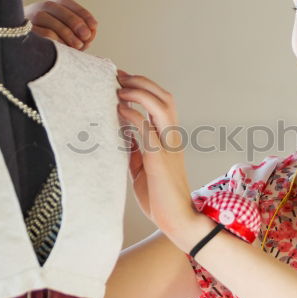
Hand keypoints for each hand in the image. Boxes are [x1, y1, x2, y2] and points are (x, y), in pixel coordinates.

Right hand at [24, 0, 97, 49]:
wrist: (24, 49)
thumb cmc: (54, 43)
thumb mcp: (69, 36)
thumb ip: (82, 33)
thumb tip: (91, 33)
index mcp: (52, 5)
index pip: (67, 3)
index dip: (82, 14)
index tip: (94, 26)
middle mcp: (40, 8)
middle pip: (58, 9)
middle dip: (76, 22)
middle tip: (87, 36)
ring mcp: (30, 18)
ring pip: (48, 19)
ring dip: (67, 33)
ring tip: (78, 46)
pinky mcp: (24, 31)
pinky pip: (40, 33)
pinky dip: (55, 41)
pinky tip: (64, 49)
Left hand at [116, 70, 193, 240]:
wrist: (178, 221)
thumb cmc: (160, 197)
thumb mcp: (143, 167)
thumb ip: (136, 148)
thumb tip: (121, 130)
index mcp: (169, 139)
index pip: (162, 103)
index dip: (143, 87)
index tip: (122, 78)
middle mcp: (172, 139)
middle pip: (164, 98)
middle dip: (142, 82)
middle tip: (118, 76)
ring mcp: (168, 148)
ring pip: (162, 107)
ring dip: (140, 93)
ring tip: (120, 88)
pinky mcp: (159, 160)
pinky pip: (147, 131)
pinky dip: (134, 116)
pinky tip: (120, 108)